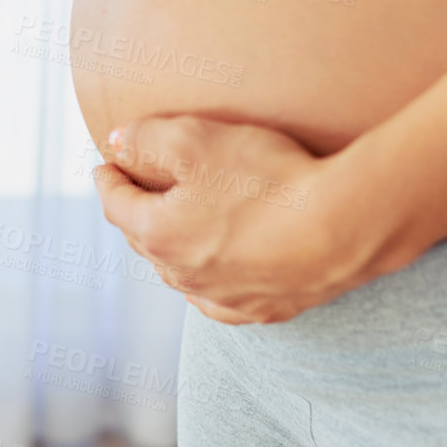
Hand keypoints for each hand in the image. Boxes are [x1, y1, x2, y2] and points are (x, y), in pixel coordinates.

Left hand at [91, 115, 382, 323]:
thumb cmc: (266, 180)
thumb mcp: (196, 139)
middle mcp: (183, 275)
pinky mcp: (265, 309)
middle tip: (135, 189)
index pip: (116, 203)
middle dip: (135, 211)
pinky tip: (213, 278)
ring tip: (173, 226)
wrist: (342, 228)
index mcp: (158, 234)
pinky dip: (208, 283)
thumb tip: (117, 143)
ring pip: (180, 272)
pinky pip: (220, 299)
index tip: (105, 163)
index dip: (108, 177)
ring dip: (170, 248)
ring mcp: (224, 297)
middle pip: (144, 239)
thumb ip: (147, 138)